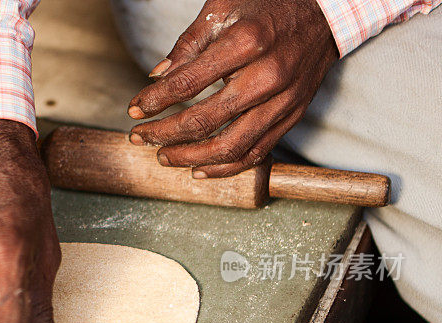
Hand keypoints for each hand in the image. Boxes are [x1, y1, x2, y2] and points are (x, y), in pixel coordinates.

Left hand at [127, 0, 337, 177]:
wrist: (326, 12)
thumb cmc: (268, 6)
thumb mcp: (223, 9)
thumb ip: (188, 45)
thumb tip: (156, 77)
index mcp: (246, 43)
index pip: (188, 83)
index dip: (154, 101)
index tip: (133, 111)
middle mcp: (267, 76)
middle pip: (205, 120)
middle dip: (164, 134)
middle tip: (140, 138)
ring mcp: (283, 101)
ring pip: (230, 146)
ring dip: (190, 157)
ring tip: (163, 156)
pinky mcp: (292, 116)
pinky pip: (256, 153)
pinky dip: (225, 168)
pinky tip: (198, 169)